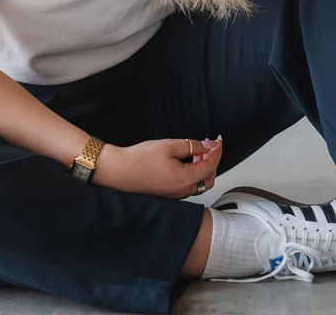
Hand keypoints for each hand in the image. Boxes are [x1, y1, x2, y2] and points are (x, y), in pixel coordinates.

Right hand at [92, 136, 222, 199]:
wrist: (118, 171)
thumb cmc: (138, 159)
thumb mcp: (168, 145)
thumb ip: (192, 146)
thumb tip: (208, 145)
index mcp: (186, 179)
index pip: (211, 164)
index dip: (217, 150)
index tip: (218, 140)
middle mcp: (183, 191)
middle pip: (209, 178)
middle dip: (212, 161)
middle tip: (209, 146)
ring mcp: (175, 195)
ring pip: (198, 184)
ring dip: (202, 168)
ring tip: (197, 153)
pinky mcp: (167, 195)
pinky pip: (187, 186)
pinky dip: (192, 174)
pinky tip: (184, 163)